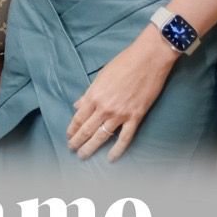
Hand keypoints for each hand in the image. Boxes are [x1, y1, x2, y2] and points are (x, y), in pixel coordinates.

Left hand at [67, 26, 178, 162]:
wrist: (148, 58)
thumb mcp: (101, 76)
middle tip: (72, 150)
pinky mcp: (135, 116)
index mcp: (94, 95)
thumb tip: (77, 105)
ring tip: (83, 156)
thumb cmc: (124, 62)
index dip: (72, 129)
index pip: (78, 118)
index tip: (69, 136)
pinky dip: (117, 150)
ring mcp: (120, 113)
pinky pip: (125, 138)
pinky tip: (111, 158)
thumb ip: (89, 93)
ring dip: (90, 148)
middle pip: (87, 129)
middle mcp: (104, 107)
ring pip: (102, 136)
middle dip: (77, 142)